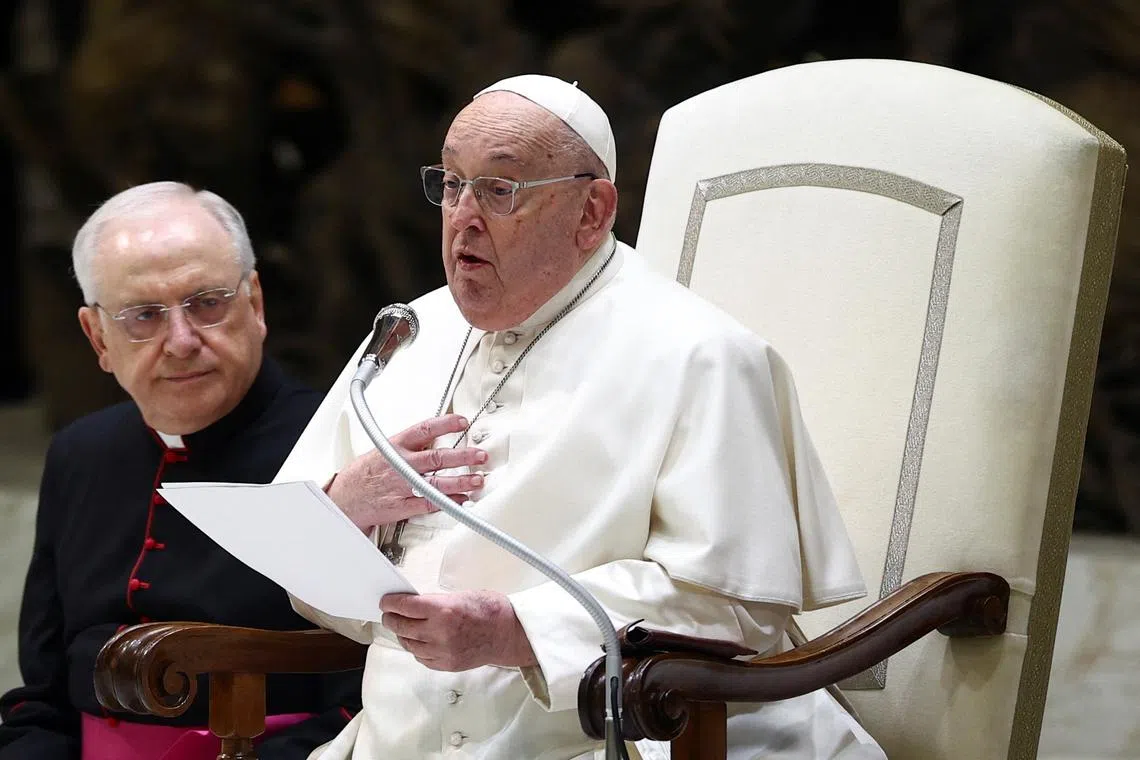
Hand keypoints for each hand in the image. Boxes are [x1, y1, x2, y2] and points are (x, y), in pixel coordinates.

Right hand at [328, 414, 486, 530]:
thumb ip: (410, 445)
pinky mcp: (402, 506)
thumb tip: (436, 437)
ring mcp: (401, 487)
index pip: (424, 429)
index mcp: (395, 446)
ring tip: (477, 479)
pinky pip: (429, 505)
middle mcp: (400, 465)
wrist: (344, 498)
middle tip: (480, 455)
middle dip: (462, 456)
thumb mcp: (384, 449)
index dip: (445, 424)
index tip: (462, 422)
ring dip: (460, 482)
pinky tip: (462, 500)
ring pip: (436, 484)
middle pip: (436, 458)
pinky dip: (448, 503)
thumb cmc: (365, 473)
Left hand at [380, 591, 537, 670]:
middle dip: (391, 618)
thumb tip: (413, 605)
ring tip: (403, 627)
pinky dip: (416, 648)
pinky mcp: (446, 665)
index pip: (405, 606)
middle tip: (389, 613)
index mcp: (443, 610)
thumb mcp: (460, 596)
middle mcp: (439, 632)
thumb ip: (435, 602)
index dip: (391, 603)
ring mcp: (442, 651)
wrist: (509, 634)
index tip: (385, 601)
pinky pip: (421, 658)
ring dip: (403, 634)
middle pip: (402, 626)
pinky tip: (418, 641)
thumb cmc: (490, 610)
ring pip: (409, 644)